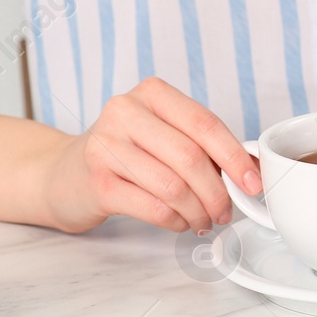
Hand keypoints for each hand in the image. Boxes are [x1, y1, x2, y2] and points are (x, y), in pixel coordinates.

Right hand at [41, 78, 261, 234]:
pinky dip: (175, 221)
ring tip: (204, 220)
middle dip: (218, 192)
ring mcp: (106, 146)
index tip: (253, 183)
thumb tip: (251, 170)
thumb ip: (201, 145)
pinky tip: (179, 223)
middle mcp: (125, 112)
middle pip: (191, 157)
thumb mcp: (162, 135)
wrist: (63, 174)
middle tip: (227, 211)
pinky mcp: (97, 182)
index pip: (205, 124)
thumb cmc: (124, 154)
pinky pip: (152, 207)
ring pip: (173, 186)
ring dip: (198, 211)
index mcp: (151, 93)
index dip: (235, 157)